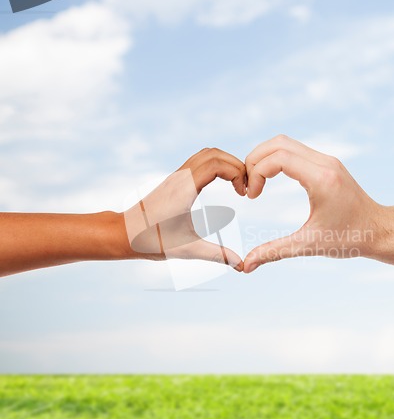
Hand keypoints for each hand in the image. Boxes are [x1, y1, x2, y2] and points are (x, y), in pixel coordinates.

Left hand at [124, 147, 246, 270]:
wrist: (123, 234)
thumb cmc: (152, 242)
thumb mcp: (188, 249)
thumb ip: (217, 255)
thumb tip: (241, 265)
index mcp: (185, 189)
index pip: (217, 164)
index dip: (237, 173)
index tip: (243, 193)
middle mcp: (180, 177)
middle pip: (214, 153)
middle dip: (236, 165)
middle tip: (245, 187)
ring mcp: (176, 176)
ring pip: (206, 154)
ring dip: (226, 163)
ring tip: (236, 185)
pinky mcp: (174, 180)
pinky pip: (199, 161)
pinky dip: (216, 165)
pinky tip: (221, 184)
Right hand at [243, 135, 380, 272]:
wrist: (379, 230)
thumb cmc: (349, 239)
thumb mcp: (309, 245)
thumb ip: (274, 252)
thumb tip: (246, 265)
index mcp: (321, 179)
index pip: (278, 158)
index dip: (257, 173)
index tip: (252, 196)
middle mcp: (325, 163)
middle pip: (278, 143)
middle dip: (255, 160)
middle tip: (248, 186)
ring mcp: (327, 160)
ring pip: (285, 143)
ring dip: (264, 158)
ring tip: (256, 182)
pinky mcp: (327, 163)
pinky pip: (294, 150)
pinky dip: (276, 159)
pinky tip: (270, 179)